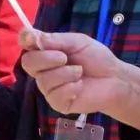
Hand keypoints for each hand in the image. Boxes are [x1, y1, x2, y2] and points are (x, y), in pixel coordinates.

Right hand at [19, 29, 139, 129]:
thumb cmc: (96, 57)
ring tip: (79, 72)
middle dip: (46, 58)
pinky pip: (55, 95)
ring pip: (43, 80)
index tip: (31, 39)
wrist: (114, 78)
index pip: (27, 44)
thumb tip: (32, 36)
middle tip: (64, 58)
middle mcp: (44, 69)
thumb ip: (55, 40)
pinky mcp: (58, 103)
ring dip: (64, 74)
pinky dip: (71, 88)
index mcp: (47, 51)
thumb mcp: (77, 42)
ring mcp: (49, 88)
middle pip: (28, 63)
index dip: (25, 40)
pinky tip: (80, 86)